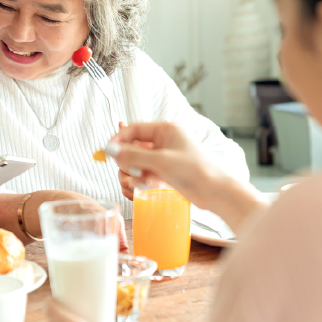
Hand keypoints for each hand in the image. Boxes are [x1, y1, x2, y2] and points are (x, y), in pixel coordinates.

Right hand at [107, 122, 224, 210]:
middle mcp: (164, 142)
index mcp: (166, 130)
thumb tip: (110, 150)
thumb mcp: (161, 161)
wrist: (215, 192)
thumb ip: (134, 155)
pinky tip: (146, 187)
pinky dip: (141, 181)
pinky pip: (143, 174)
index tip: (107, 153)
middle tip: (129, 172)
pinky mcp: (164, 173)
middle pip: (132, 147)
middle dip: (127, 161)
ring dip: (133, 174)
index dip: (118, 140)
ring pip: (136, 163)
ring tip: (141, 182)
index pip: (134, 129)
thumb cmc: (195, 171)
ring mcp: (163, 158)